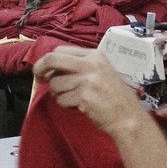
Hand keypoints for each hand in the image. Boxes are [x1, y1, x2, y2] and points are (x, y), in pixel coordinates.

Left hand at [31, 47, 152, 143]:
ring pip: (55, 84)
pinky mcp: (83, 96)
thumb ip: (79, 66)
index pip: (61, 50)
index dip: (48, 61)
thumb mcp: (101, 72)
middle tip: (38, 78)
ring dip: (58, 94)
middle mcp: (90, 64)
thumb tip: (50, 70)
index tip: (45, 71)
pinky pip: (61, 100)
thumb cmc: (114, 97)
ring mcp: (87, 80)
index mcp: (95, 55)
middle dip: (40, 69)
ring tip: (73, 99)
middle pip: (52, 59)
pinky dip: (66, 105)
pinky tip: (79, 106)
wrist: (127, 116)